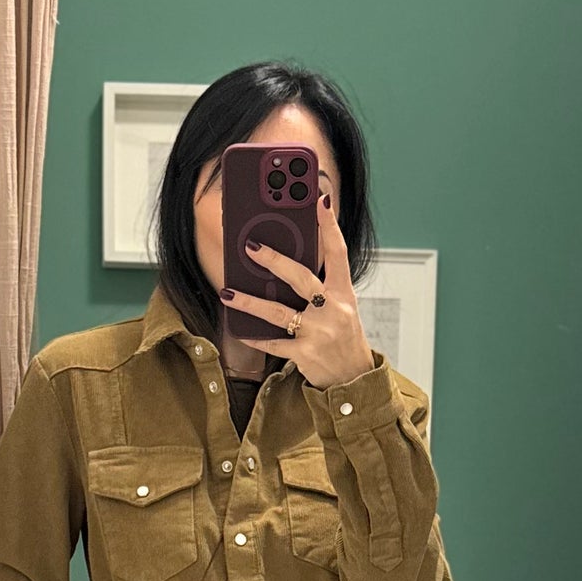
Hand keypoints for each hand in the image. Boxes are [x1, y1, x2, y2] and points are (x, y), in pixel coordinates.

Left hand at [219, 185, 375, 388]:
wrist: (353, 380)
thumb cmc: (344, 338)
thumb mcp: (341, 308)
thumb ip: (321, 286)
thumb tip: (285, 263)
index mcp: (345, 293)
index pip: (338, 253)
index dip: (329, 225)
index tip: (320, 200)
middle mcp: (334, 310)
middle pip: (301, 277)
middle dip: (274, 260)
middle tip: (250, 246)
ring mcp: (319, 332)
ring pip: (278, 312)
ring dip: (250, 301)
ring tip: (228, 292)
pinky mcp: (305, 353)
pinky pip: (273, 342)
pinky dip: (254, 335)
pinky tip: (239, 328)